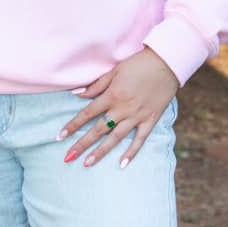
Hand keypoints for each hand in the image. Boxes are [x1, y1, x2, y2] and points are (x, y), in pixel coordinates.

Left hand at [57, 48, 177, 169]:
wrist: (167, 63)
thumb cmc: (139, 63)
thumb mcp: (114, 71)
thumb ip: (96, 85)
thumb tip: (77, 94)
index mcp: (112, 95)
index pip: (87, 113)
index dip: (73, 125)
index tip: (60, 136)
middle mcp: (123, 109)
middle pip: (98, 129)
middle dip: (82, 144)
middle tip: (68, 157)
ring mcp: (137, 116)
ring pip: (116, 138)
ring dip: (101, 152)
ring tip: (87, 164)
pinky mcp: (150, 120)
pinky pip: (140, 139)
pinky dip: (131, 152)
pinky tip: (122, 164)